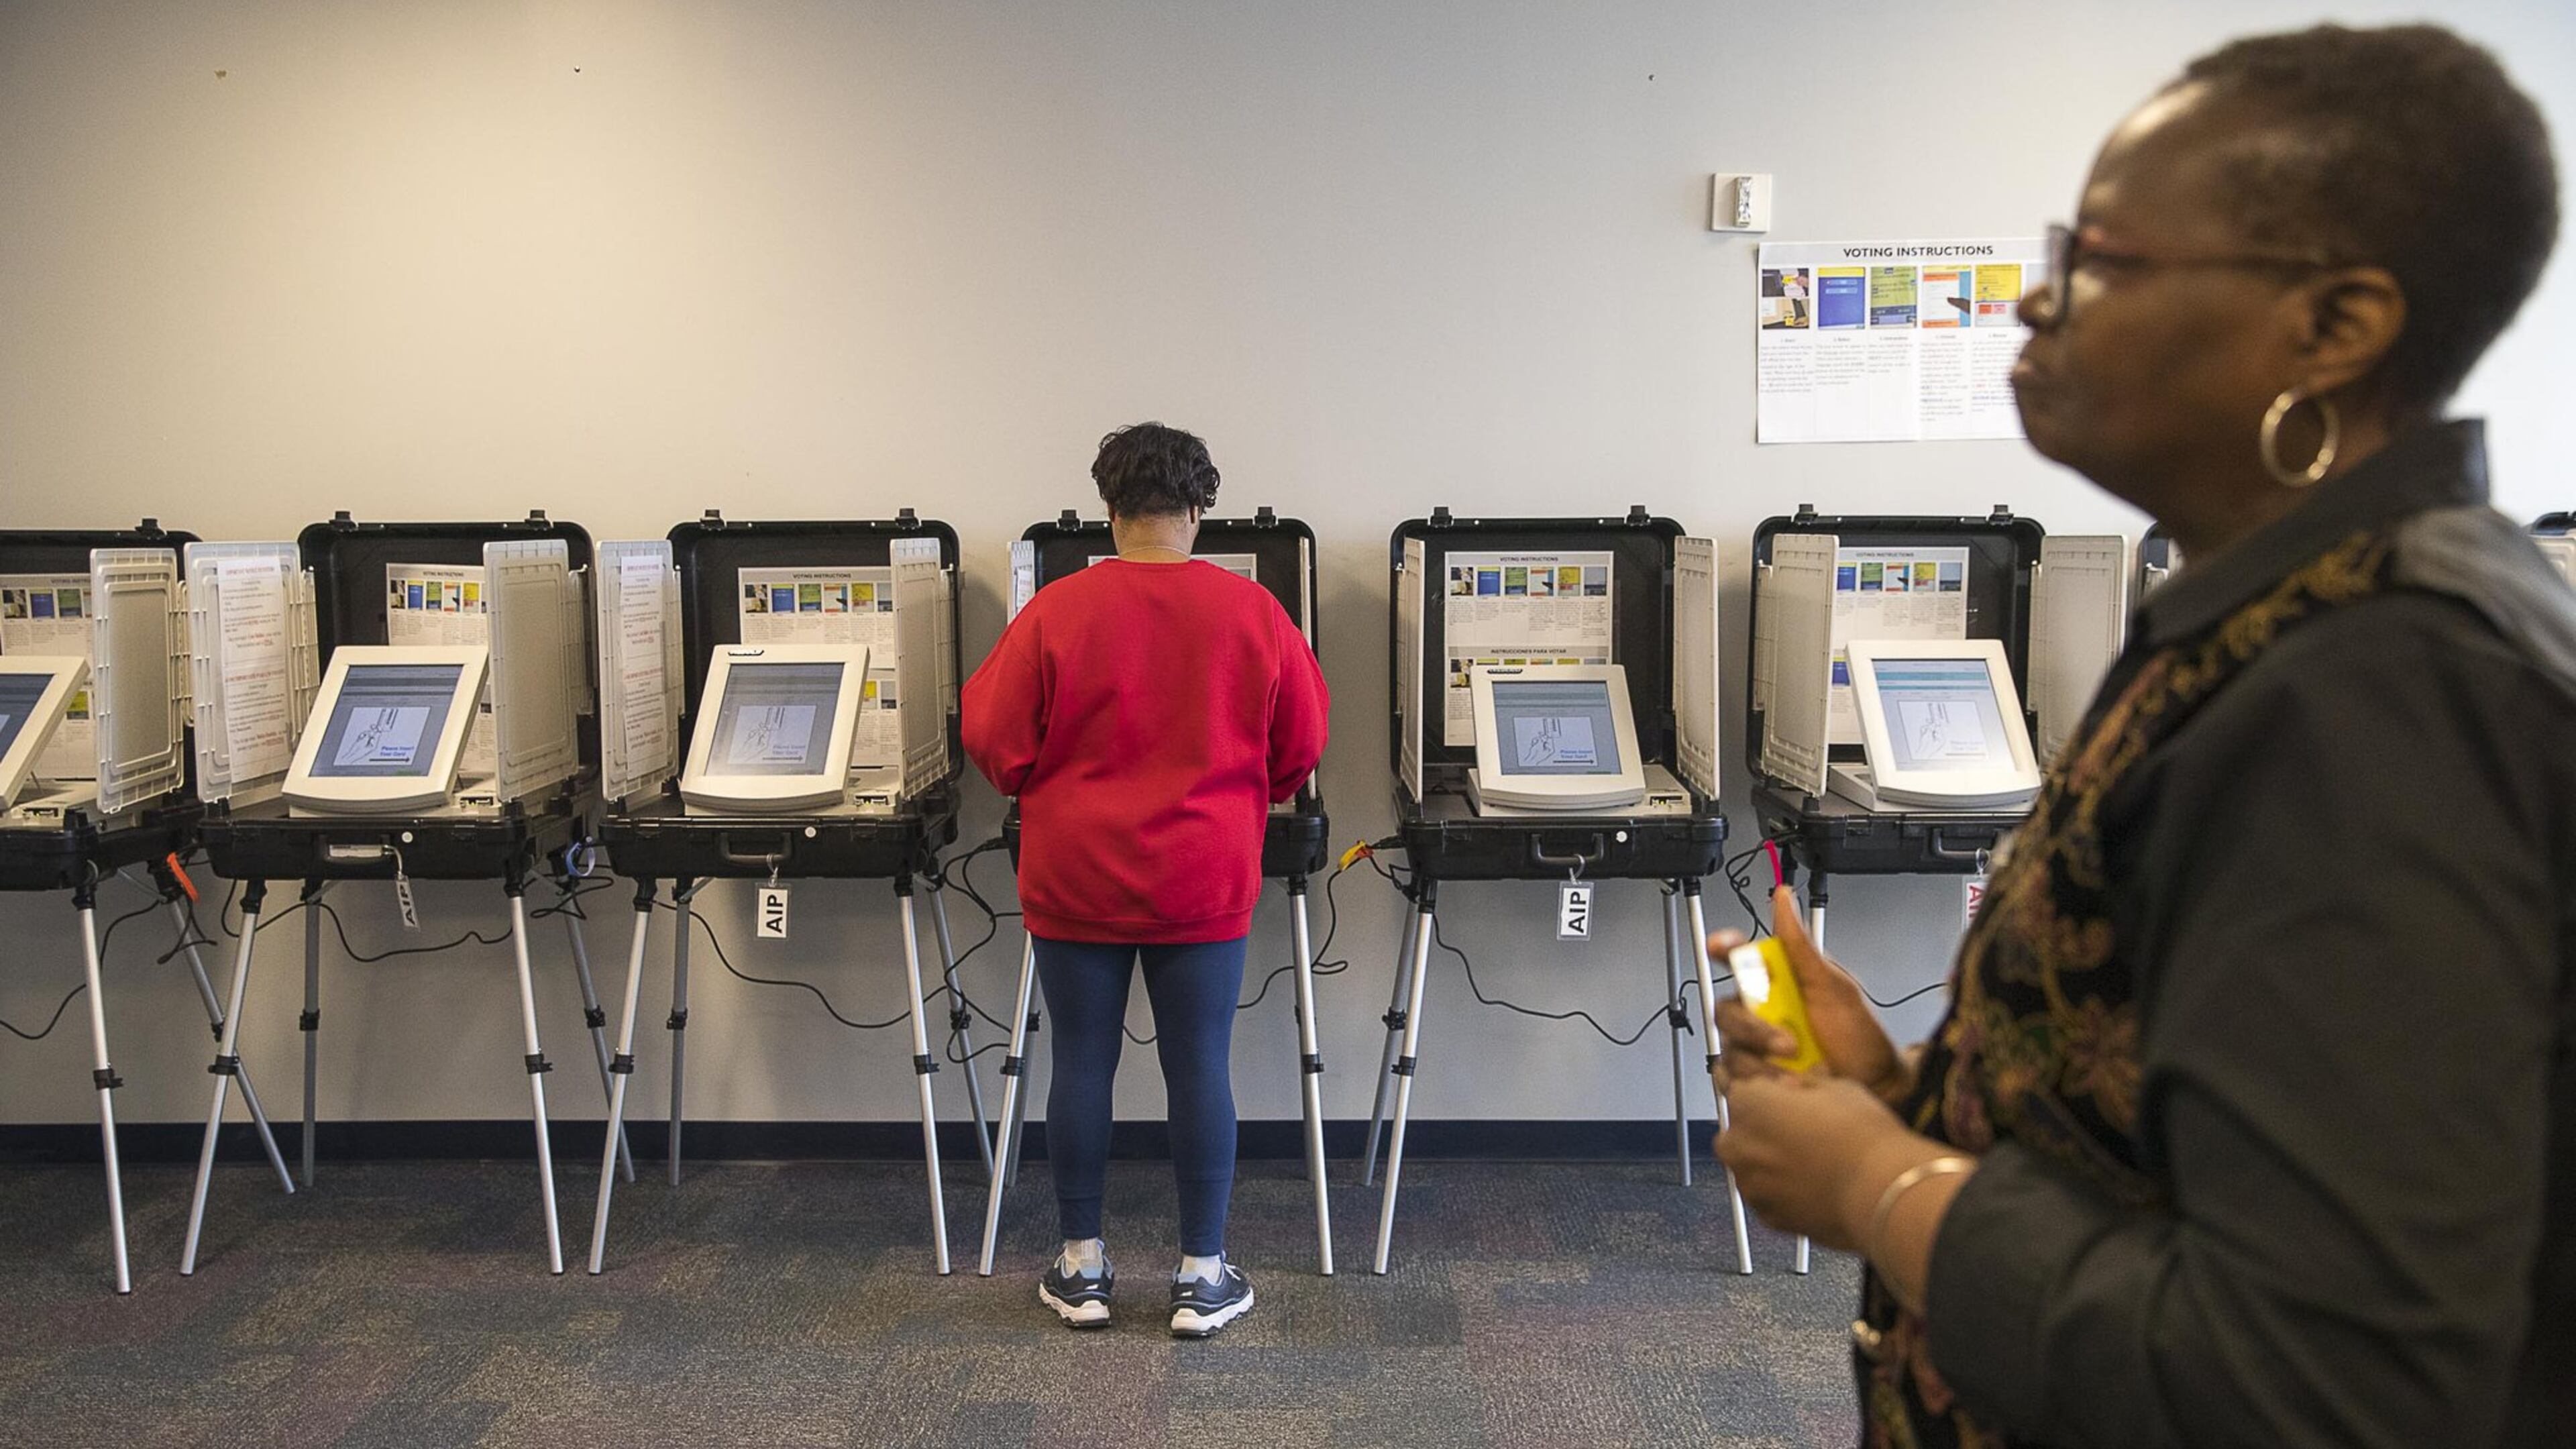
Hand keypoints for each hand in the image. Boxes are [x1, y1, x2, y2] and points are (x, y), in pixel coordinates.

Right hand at [1708, 886, 1907, 1101]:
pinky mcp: (1755, 1076)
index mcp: (1776, 982)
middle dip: (1754, 1026)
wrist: (1873, 1084)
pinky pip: (1733, 1076)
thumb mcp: (1833, 987)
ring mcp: (1755, 1046)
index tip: (1721, 946)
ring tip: (1797, 1066)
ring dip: (1760, 1057)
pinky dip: (1758, 1080)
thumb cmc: (1858, 1035)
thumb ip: (1800, 946)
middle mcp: (1760, 1012)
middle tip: (1788, 1041)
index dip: (1724, 947)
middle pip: (1727, 1008)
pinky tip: (1787, 1082)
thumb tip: (1784, 899)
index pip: (1738, 957)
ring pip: (1729, 1044)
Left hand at [1715, 1072, 1939, 1251]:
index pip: (1743, 1092)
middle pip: (1741, 1132)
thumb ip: (1802, 1086)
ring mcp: (1750, 1185)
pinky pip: (1768, 1197)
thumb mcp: (1836, 1088)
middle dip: (1763, 1131)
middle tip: (1803, 1133)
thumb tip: (1792, 1088)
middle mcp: (1738, 1145)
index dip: (1769, 1096)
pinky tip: (1816, 1188)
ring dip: (1772, 1163)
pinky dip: (1784, 1193)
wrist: (1881, 1191)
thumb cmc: (1862, 1136)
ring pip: (1752, 1167)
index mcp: (1748, 1104)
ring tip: (1815, 1164)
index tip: (1788, 1101)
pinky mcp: (1768, 1217)